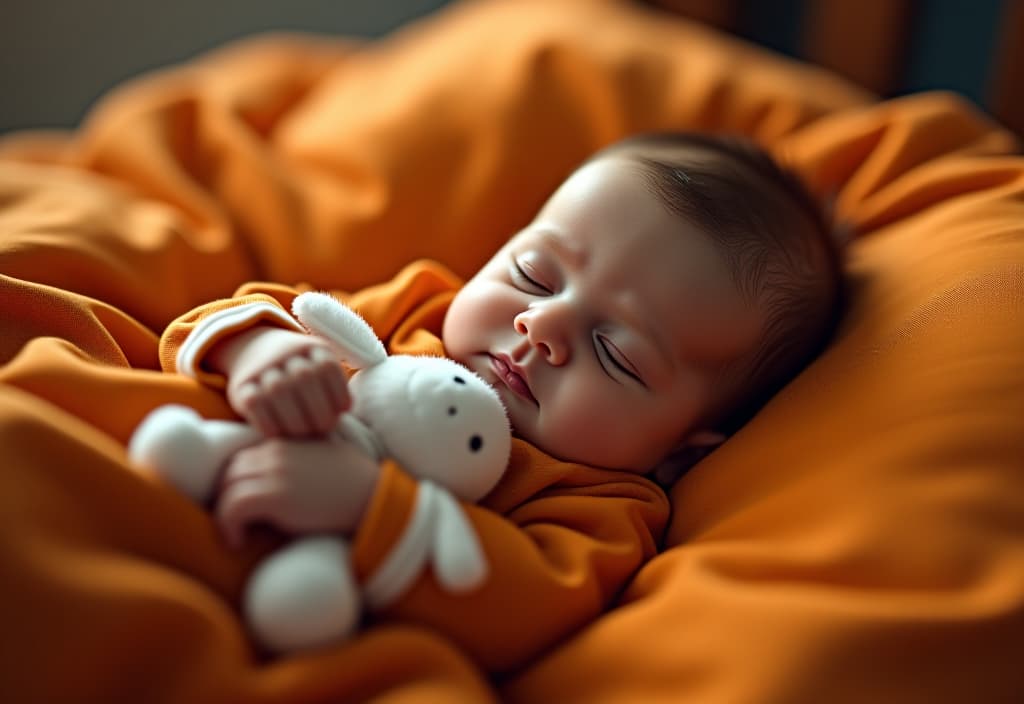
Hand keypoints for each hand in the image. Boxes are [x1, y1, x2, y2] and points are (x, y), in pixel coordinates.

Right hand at [209, 326, 350, 437]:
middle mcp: (284, 352)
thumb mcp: (317, 365)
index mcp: (311, 347)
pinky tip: (278, 435)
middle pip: (305, 377)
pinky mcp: (239, 386)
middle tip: (324, 429)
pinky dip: (267, 422)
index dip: (338, 391)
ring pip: (278, 390)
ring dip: (295, 418)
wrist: (252, 349)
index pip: (327, 366)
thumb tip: (346, 409)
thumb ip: (333, 384)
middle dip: (318, 408)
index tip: (343, 411)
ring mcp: (260, 368)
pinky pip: (253, 403)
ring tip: (304, 435)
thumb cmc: (298, 372)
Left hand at [215, 436, 380, 548]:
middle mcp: (276, 452)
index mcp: (286, 442)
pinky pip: (232, 508)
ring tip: (235, 534)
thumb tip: (285, 476)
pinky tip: (237, 541)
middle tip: (235, 522)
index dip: (236, 482)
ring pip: (226, 488)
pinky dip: (227, 526)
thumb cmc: (354, 484)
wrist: (372, 498)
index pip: (243, 456)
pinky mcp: (274, 496)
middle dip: (226, 497)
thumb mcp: (324, 457)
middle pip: (230, 471)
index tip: (241, 505)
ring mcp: (274, 473)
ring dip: (224, 514)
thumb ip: (302, 455)